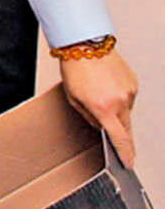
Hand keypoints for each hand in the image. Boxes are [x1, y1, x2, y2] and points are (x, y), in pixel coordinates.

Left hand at [60, 51, 138, 167]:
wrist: (85, 45)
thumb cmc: (75, 69)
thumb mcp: (73, 99)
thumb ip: (89, 117)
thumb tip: (100, 127)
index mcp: (103, 108)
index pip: (120, 139)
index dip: (126, 154)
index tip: (129, 163)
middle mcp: (120, 102)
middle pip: (126, 128)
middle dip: (121, 135)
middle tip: (117, 139)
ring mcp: (130, 92)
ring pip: (126, 111)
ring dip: (116, 110)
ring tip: (100, 95)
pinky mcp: (134, 83)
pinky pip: (128, 97)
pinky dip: (119, 96)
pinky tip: (107, 86)